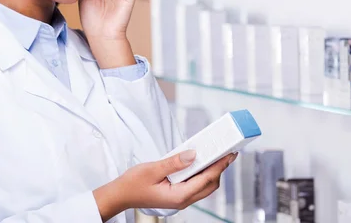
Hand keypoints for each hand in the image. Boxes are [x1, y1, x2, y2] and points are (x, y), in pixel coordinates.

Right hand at [93, 150, 236, 220]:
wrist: (121, 195)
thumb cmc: (133, 184)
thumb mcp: (152, 169)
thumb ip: (174, 162)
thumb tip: (194, 154)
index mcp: (179, 196)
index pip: (206, 179)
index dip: (220, 165)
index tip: (229, 154)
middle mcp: (183, 199)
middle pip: (210, 185)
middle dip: (220, 169)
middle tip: (227, 152)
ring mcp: (181, 198)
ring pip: (204, 186)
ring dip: (212, 171)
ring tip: (216, 155)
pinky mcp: (177, 194)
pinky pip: (195, 184)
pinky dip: (201, 173)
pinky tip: (200, 162)